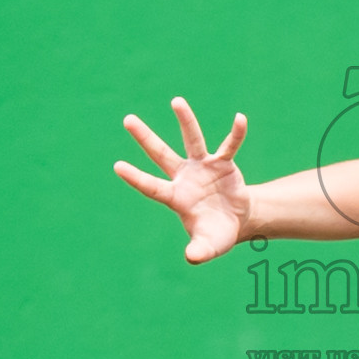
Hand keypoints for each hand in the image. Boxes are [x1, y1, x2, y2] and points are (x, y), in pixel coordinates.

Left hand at [114, 97, 249, 263]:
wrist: (237, 221)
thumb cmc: (215, 235)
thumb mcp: (208, 246)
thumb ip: (200, 251)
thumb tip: (192, 258)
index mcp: (176, 198)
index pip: (152, 186)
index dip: (136, 178)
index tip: (117, 166)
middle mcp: (184, 177)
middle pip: (160, 154)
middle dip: (145, 138)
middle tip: (127, 119)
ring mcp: (202, 167)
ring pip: (192, 140)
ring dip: (185, 121)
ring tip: (175, 101)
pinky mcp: (222, 163)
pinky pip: (229, 146)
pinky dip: (236, 134)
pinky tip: (240, 119)